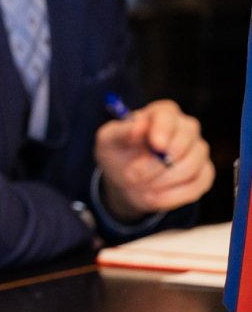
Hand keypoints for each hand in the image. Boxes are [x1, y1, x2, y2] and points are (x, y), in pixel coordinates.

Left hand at [94, 99, 212, 222]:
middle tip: (130, 175)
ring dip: (161, 181)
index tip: (156, 145)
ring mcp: (197, 151)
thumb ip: (121, 131)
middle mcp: (185, 128)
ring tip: (140, 187)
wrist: (126, 180)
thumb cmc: (118, 152)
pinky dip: (172, 196)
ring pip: (190, 166)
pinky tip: (152, 198)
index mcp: (161, 113)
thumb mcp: (109, 140)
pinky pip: (196, 186)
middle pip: (182, 142)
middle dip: (155, 164)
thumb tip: (138, 125)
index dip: (164, 130)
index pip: (168, 115)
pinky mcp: (203, 174)